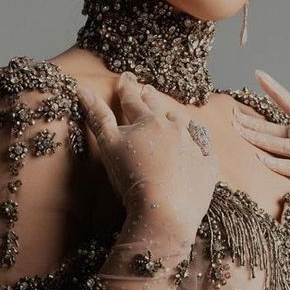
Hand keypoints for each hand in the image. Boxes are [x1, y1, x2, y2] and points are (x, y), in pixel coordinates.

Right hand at [76, 72, 219, 240]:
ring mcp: (193, 145)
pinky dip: (199, 143)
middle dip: (150, 98)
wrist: (165, 211)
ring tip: (171, 114)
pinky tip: (197, 144)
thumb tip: (81, 89)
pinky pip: (205, 148)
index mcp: (148, 121)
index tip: (125, 78)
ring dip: (175, 118)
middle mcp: (174, 127)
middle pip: (159, 108)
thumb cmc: (132, 179)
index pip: (133, 100)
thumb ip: (97, 117)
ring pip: (184, 124)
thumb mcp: (109, 146)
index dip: (127, 89)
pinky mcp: (208, 165)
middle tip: (146, 90)